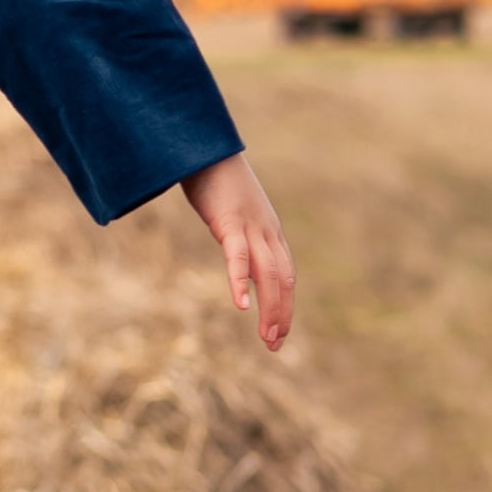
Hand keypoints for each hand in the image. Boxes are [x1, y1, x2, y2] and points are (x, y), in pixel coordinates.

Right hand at [180, 153, 294, 351]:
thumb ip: (239, 232)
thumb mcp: (233, 211)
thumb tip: (237, 249)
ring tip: (267, 337)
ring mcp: (250, 226)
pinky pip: (238, 256)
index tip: (279, 333)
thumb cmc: (214, 178)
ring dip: (269, 308)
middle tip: (274, 345)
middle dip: (282, 314)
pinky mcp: (229, 221)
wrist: (205, 146)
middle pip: (283, 279)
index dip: (285, 305)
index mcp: (269, 230)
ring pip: (268, 274)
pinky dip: (241, 282)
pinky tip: (240, 305)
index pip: (286, 275)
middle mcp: (267, 231)